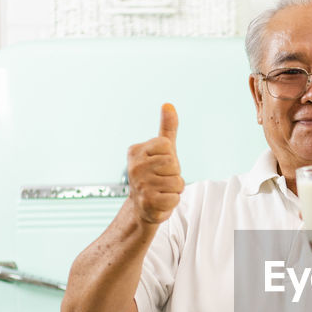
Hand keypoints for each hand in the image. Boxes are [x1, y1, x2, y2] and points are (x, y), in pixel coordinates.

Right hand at [127, 103, 183, 224]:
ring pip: (177, 182)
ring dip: (174, 189)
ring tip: (161, 191)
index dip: (170, 158)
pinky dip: (172, 202)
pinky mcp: (148, 201)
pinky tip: (161, 202)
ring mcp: (140, 184)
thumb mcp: (162, 150)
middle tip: (162, 180)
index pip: (167, 146)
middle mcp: (135, 166)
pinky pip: (175, 198)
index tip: (160, 165)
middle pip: (173, 164)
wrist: (142, 207)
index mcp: (136, 151)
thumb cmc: (155, 175)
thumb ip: (167, 128)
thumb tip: (168, 104)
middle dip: (174, 174)